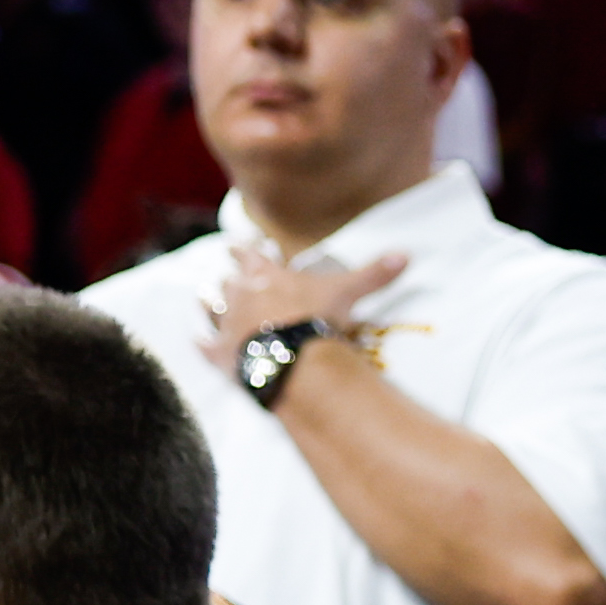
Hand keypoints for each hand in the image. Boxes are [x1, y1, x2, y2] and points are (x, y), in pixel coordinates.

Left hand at [201, 246, 399, 379]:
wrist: (296, 360)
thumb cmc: (317, 319)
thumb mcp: (347, 292)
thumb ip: (373, 274)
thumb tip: (406, 254)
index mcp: (265, 276)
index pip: (249, 254)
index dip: (244, 250)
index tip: (236, 244)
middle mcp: (240, 294)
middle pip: (227, 281)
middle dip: (229, 279)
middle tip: (226, 277)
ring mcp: (227, 324)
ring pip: (209, 306)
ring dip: (209, 303)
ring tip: (206, 300)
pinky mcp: (222, 354)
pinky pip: (205, 346)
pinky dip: (203, 343)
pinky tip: (199, 342)